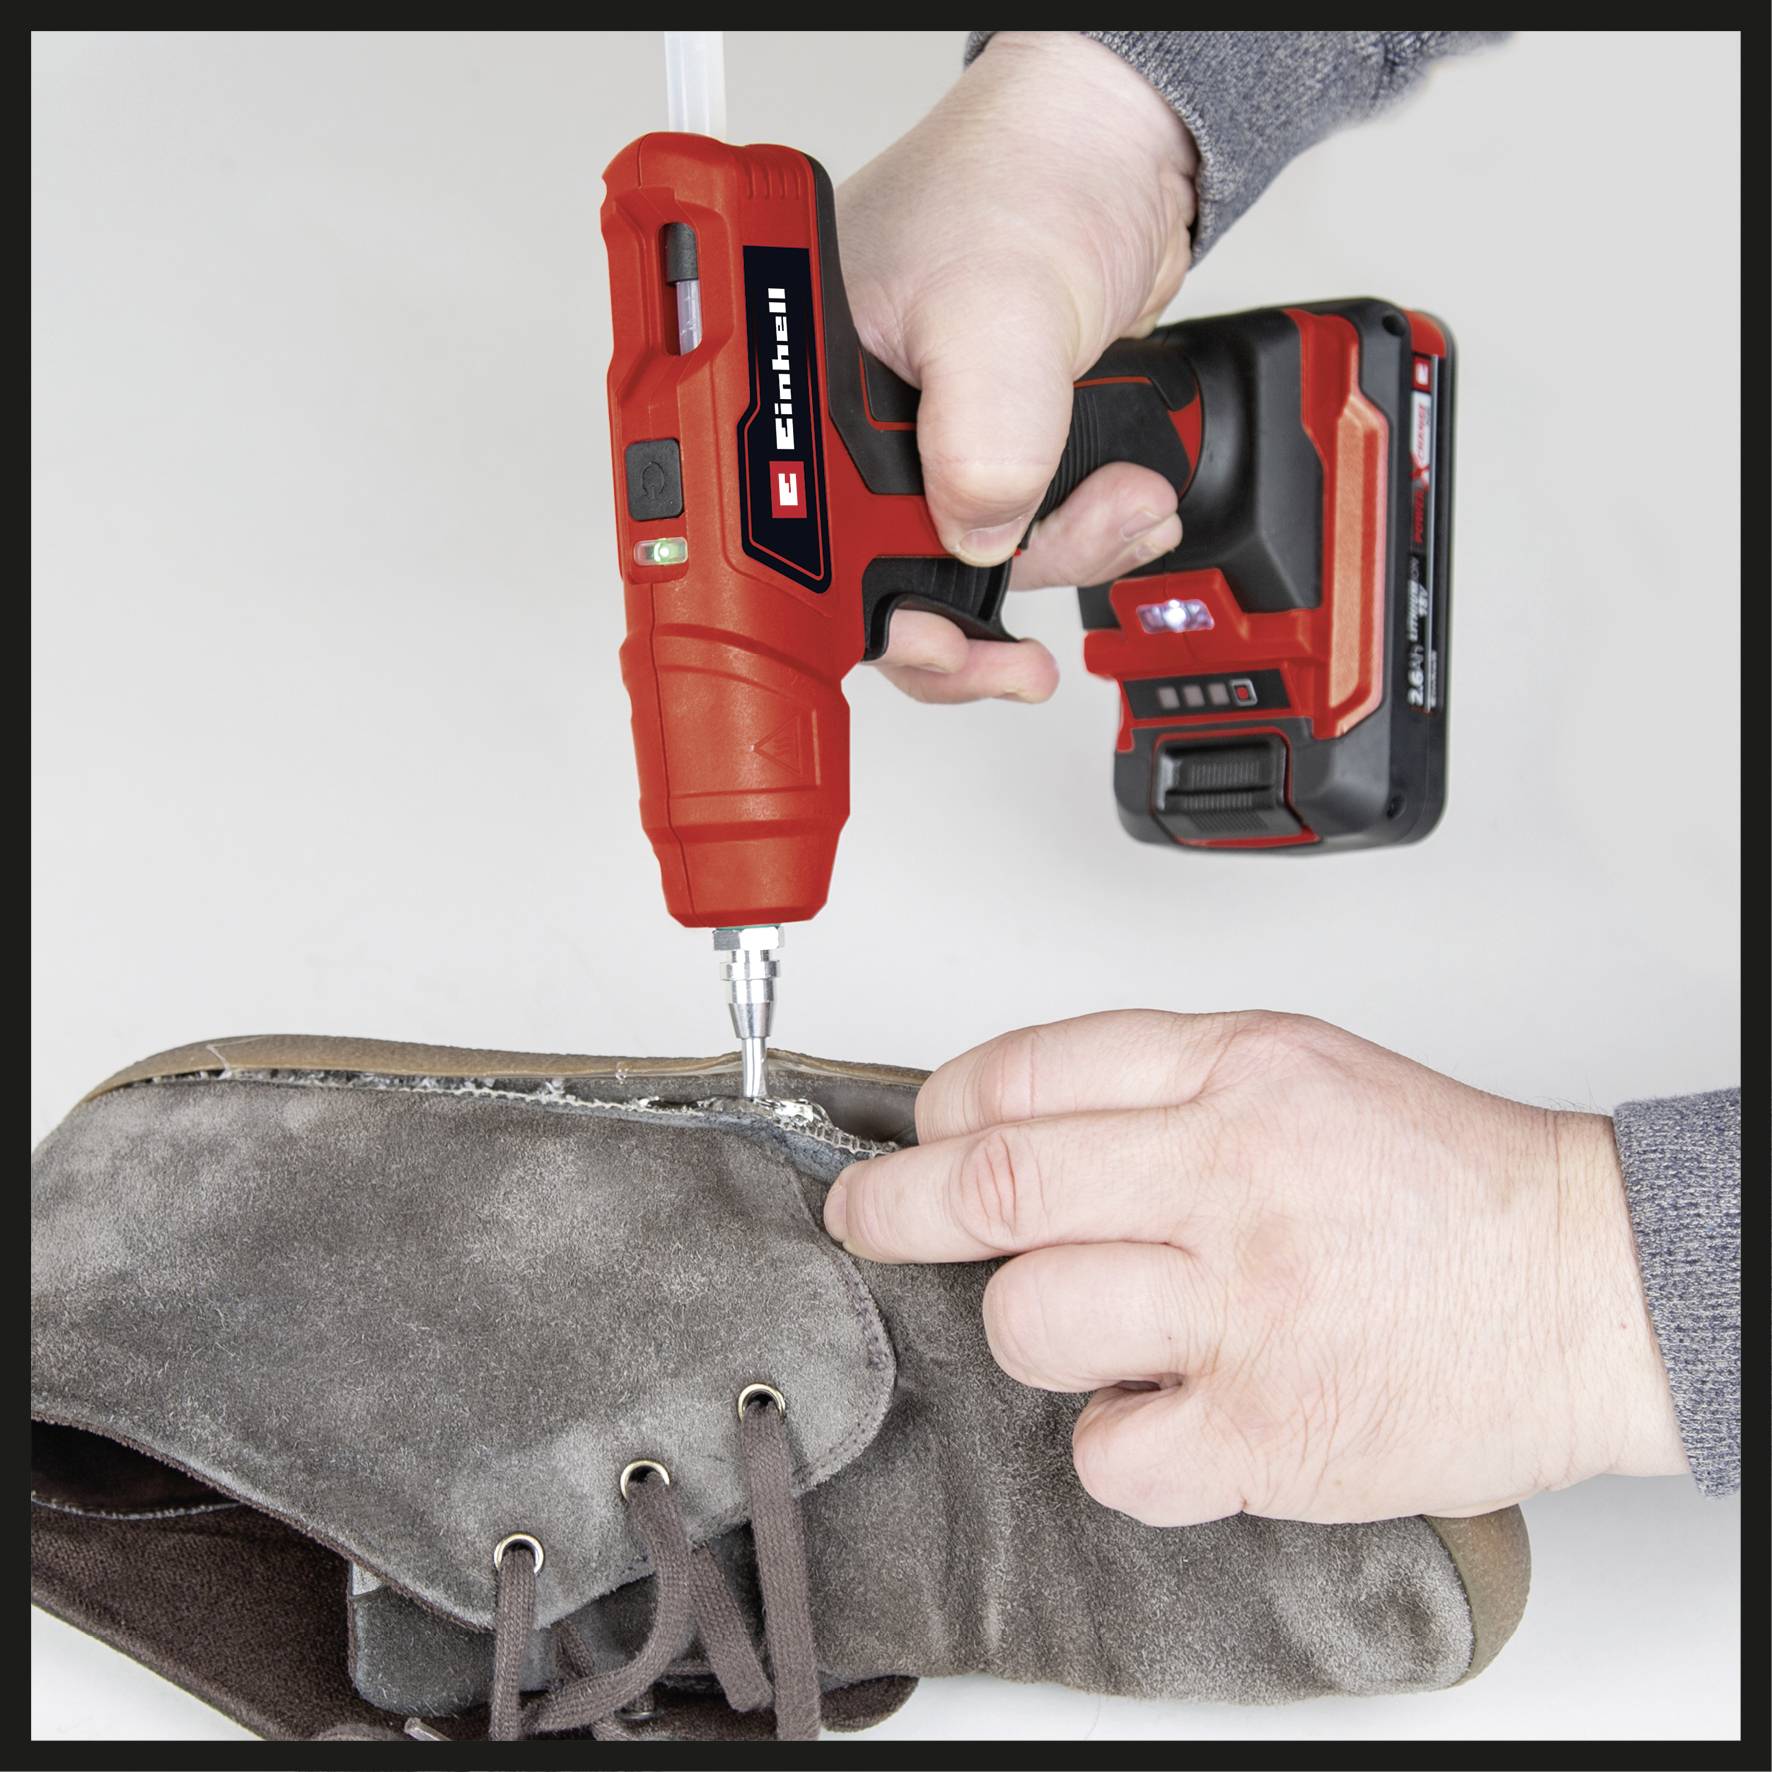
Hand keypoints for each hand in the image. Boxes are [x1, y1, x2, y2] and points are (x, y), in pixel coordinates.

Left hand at [823, 1009, 1688, 1525]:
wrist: (1587, 1285)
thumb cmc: (1445, 1181)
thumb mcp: (1298, 1067)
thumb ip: (1158, 1084)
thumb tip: (1006, 1120)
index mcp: (1233, 1071)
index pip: (1025, 1073)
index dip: (942, 1112)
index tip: (922, 1138)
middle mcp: (1229, 1176)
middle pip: (992, 1187)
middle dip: (895, 1206)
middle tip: (866, 1219)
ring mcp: (1246, 1308)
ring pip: (1029, 1321)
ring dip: (1027, 1330)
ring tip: (1087, 1328)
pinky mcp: (1270, 1432)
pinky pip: (1109, 1453)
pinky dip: (1111, 1440)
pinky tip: (1160, 1411)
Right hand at [837, 32, 1197, 704]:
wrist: (1121, 158)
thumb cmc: (1027, 178)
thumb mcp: (996, 303)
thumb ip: (982, 427)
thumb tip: (974, 530)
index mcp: (798, 389)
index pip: (799, 546)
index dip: (865, 614)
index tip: (939, 644)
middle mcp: (848, 432)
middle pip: (887, 582)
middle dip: (980, 609)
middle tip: (1026, 629)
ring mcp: (923, 450)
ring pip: (968, 573)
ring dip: (1059, 559)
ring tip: (1119, 503)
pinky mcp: (989, 456)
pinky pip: (1024, 542)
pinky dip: (1083, 538)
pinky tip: (1122, 503)